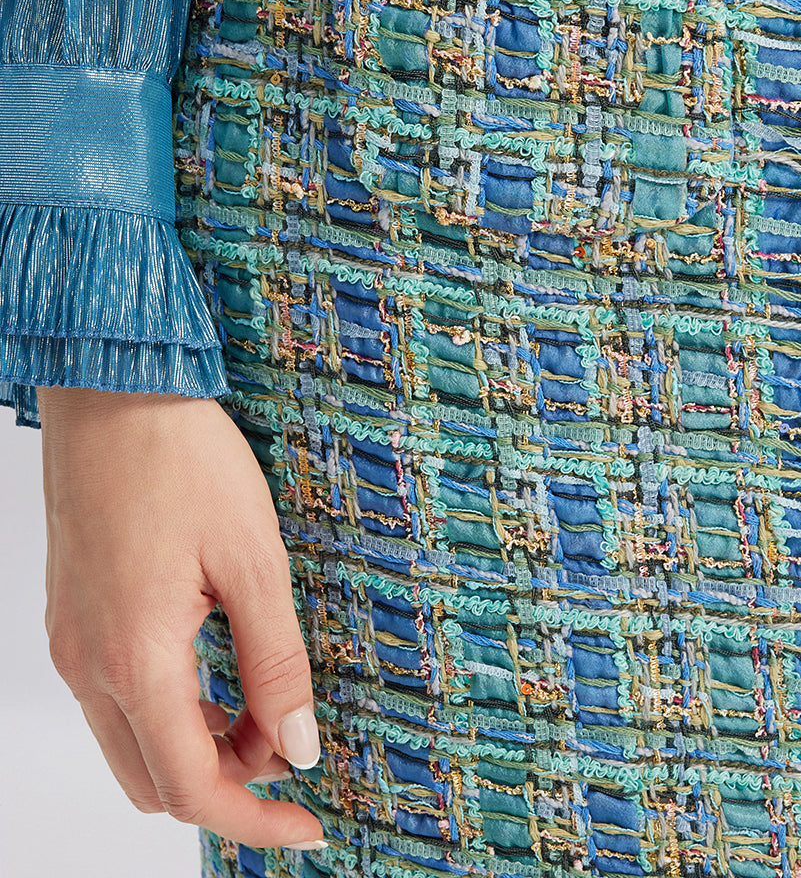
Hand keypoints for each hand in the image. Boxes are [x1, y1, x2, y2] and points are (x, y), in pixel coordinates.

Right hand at [36, 385, 325, 850]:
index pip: (191, 786)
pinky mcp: (73, 619)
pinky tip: (219, 668)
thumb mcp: (254, 560)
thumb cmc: (182, 459)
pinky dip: (169, 709)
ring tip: (264, 699)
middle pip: (156, 782)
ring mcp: (73, 644)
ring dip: (198, 746)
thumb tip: (298, 749)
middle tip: (291, 739)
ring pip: (133, 744)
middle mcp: (89, 665)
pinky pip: (118, 699)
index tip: (309, 827)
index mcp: (135, 658)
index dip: (254, 821)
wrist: (115, 392)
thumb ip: (276, 662)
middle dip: (228, 784)